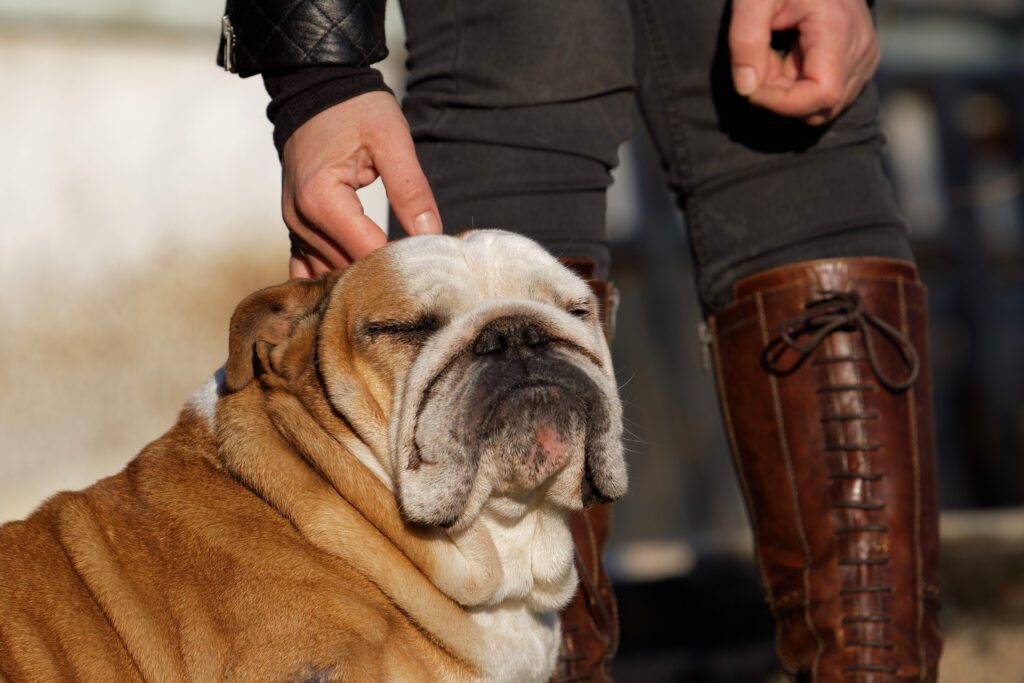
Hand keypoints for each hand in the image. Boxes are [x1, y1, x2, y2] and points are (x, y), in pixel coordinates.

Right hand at [281, 91, 441, 277]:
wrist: (316, 89)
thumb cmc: (354, 108)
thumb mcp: (392, 139)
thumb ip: (411, 189)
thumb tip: (432, 234)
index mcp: (321, 200)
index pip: (367, 252)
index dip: (401, 262)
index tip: (429, 260)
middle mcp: (300, 220)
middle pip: (348, 268)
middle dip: (384, 272)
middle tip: (421, 269)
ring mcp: (293, 227)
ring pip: (331, 272)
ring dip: (362, 278)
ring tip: (398, 275)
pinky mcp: (295, 227)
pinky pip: (308, 268)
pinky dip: (333, 278)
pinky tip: (358, 284)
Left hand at [729, 0, 880, 125]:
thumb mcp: (753, 0)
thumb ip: (745, 40)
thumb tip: (746, 90)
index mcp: (838, 29)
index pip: (822, 94)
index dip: (782, 103)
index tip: (752, 86)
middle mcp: (860, 49)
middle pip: (819, 107)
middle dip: (780, 98)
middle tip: (761, 62)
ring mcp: (864, 59)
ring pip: (822, 108)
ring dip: (788, 94)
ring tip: (776, 56)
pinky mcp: (861, 64)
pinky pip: (827, 97)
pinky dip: (800, 89)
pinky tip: (790, 59)